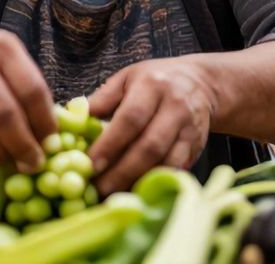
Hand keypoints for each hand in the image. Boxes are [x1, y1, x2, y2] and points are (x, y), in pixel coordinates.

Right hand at [0, 12, 55, 171]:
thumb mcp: (8, 55)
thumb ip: (27, 87)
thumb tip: (47, 135)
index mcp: (4, 49)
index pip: (31, 90)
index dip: (44, 122)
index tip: (50, 143)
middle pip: (4, 115)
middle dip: (22, 146)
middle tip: (32, 164)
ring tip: (8, 162)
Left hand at [87, 56, 215, 194]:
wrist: (201, 83)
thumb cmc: (155, 81)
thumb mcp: (126, 78)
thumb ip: (102, 99)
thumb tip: (73, 119)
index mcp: (151, 86)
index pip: (131, 118)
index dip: (111, 143)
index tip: (91, 164)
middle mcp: (174, 106)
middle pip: (149, 145)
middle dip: (123, 171)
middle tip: (99, 189)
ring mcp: (189, 128)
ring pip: (165, 161)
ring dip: (139, 181)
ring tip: (115, 195)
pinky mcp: (197, 146)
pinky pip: (177, 169)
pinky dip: (156, 181)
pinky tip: (138, 191)